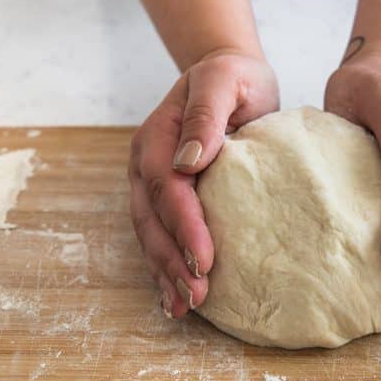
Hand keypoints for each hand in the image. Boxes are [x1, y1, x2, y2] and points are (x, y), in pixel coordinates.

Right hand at [128, 51, 278, 317]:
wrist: (228, 74)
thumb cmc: (232, 78)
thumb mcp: (223, 82)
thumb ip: (207, 115)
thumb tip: (190, 160)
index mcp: (157, 138)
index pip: (166, 188)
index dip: (184, 225)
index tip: (206, 259)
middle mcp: (147, 164)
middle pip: (152, 219)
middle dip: (172, 260)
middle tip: (196, 296)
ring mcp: (152, 183)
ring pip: (151, 234)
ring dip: (165, 272)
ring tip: (184, 306)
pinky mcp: (168, 198)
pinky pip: (160, 235)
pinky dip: (165, 267)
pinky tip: (173, 295)